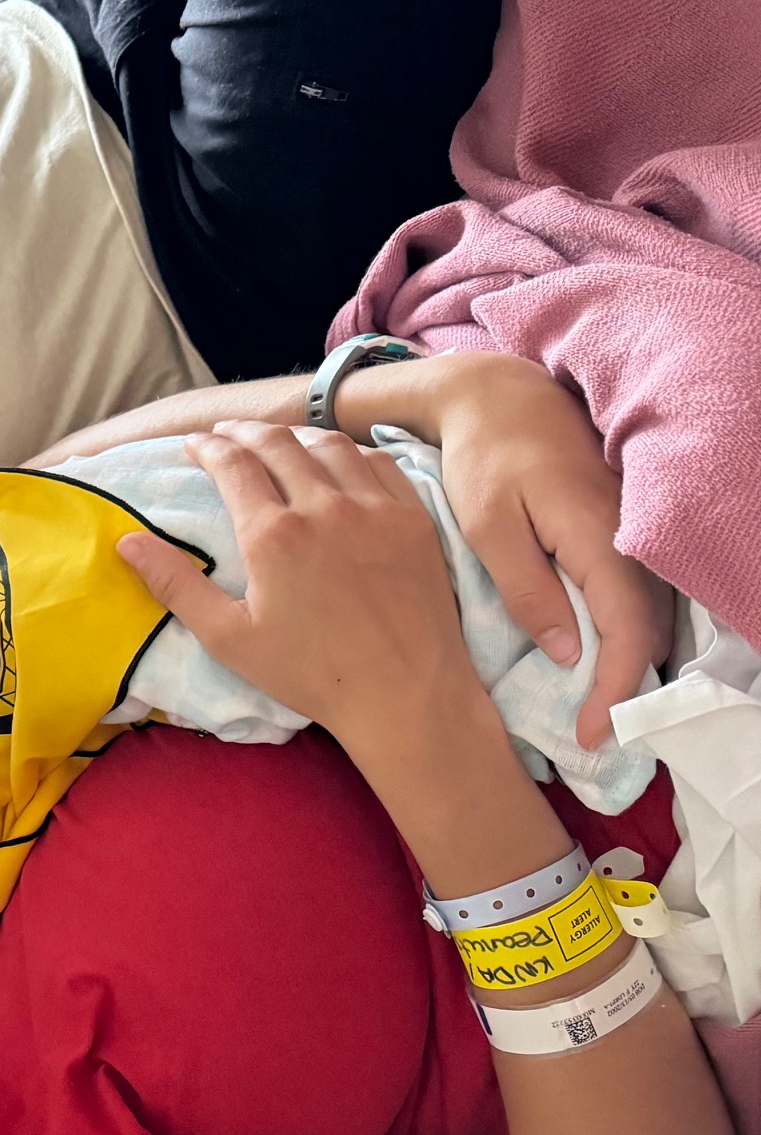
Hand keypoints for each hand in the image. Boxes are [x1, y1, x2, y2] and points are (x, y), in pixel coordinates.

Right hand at [118, 420, 487, 766]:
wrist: (403, 691)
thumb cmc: (309, 673)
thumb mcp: (228, 637)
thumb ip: (176, 584)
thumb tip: (127, 543)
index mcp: (272, 535)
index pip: (233, 464)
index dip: (208, 447)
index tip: (193, 444)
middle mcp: (323, 506)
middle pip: (278, 444)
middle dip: (244, 431)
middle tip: (225, 432)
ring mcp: (374, 507)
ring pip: (329, 444)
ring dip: (295, 434)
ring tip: (276, 439)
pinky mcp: (412, 516)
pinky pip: (378, 462)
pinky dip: (349, 450)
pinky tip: (337, 458)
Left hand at [419, 352, 669, 748]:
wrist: (501, 397)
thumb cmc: (485, 459)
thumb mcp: (487, 526)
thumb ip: (527, 588)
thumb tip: (567, 653)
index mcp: (598, 534)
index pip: (628, 626)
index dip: (616, 686)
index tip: (590, 733)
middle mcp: (629, 534)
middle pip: (649, 625)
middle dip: (627, 687)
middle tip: (591, 736)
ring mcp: (631, 529)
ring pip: (648, 610)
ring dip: (629, 662)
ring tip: (594, 710)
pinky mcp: (621, 528)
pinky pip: (636, 590)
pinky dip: (625, 631)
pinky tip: (596, 659)